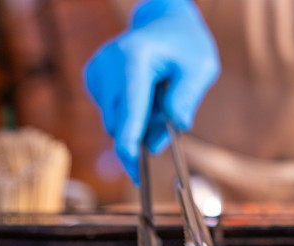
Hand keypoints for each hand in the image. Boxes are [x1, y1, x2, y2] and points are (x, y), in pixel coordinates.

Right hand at [84, 0, 219, 183]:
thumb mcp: (201, 69)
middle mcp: (108, 65)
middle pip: (120, 125)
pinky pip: (111, 114)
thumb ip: (185, 100)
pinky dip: (129, 113)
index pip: (128, 115)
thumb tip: (167, 134)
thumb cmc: (186, 45)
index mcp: (134, 60)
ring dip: (139, 122)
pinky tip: (144, 93)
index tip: (137, 175)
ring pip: (115, 123)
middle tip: (169, 118)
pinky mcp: (92, 79)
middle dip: (144, 132)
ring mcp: (97, 72)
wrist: (164, 21)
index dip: (131, 149)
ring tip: (158, 96)